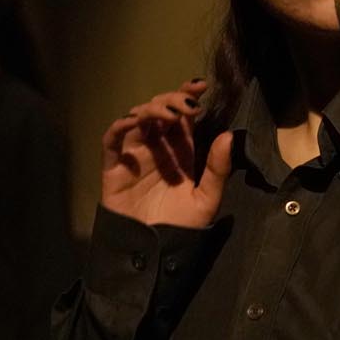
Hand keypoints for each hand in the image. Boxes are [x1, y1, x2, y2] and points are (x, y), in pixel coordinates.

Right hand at [101, 77, 233, 228]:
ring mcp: (134, 155)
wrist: (152, 254)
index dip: (187, 96)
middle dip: (171, 101)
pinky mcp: (114, 167)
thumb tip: (228, 135)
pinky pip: (112, 140)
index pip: (183, 117)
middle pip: (160, 112)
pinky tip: (135, 122)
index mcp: (181, 152)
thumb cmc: (180, 228)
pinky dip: (120, 126)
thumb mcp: (206, 200)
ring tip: (169, 115)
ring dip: (151, 110)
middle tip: (186, 105)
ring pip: (137, 119)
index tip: (200, 85)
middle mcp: (157, 149)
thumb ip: (217, 170)